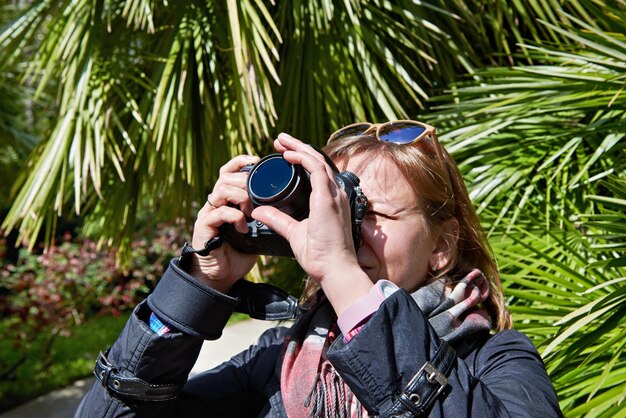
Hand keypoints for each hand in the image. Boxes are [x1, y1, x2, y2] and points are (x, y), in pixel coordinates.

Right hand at [189, 155, 259, 292]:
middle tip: (259, 193)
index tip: (259, 163)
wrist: (221, 277)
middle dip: (245, 180)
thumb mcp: (257, 229)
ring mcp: (207, 214)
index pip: (230, 170)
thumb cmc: (238, 253)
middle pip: (225, 176)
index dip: (242, 162)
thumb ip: (266, 215)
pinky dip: (235, 217)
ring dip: (240, 197)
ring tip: (252, 210)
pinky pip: (218, 213)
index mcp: (226, 199)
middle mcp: (215, 203)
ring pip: (221, 191)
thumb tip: (289, 204)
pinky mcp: (203, 227)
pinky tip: (244, 227)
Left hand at [252, 134, 371, 314]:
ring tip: (281, 140)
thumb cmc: (320, 255)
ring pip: (317, 160)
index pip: (317, 172)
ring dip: (299, 148)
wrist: (334, 269)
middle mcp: (335, 194)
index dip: (301, 159)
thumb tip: (258, 211)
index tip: (283, 153)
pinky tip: (288, 155)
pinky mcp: (328, 199)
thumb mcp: (293, 232)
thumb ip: (278, 219)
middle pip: (318, 161)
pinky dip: (303, 159)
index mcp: (330, 201)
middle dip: (298, 148)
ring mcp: (334, 195)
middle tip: (280, 140)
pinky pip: (317, 170)